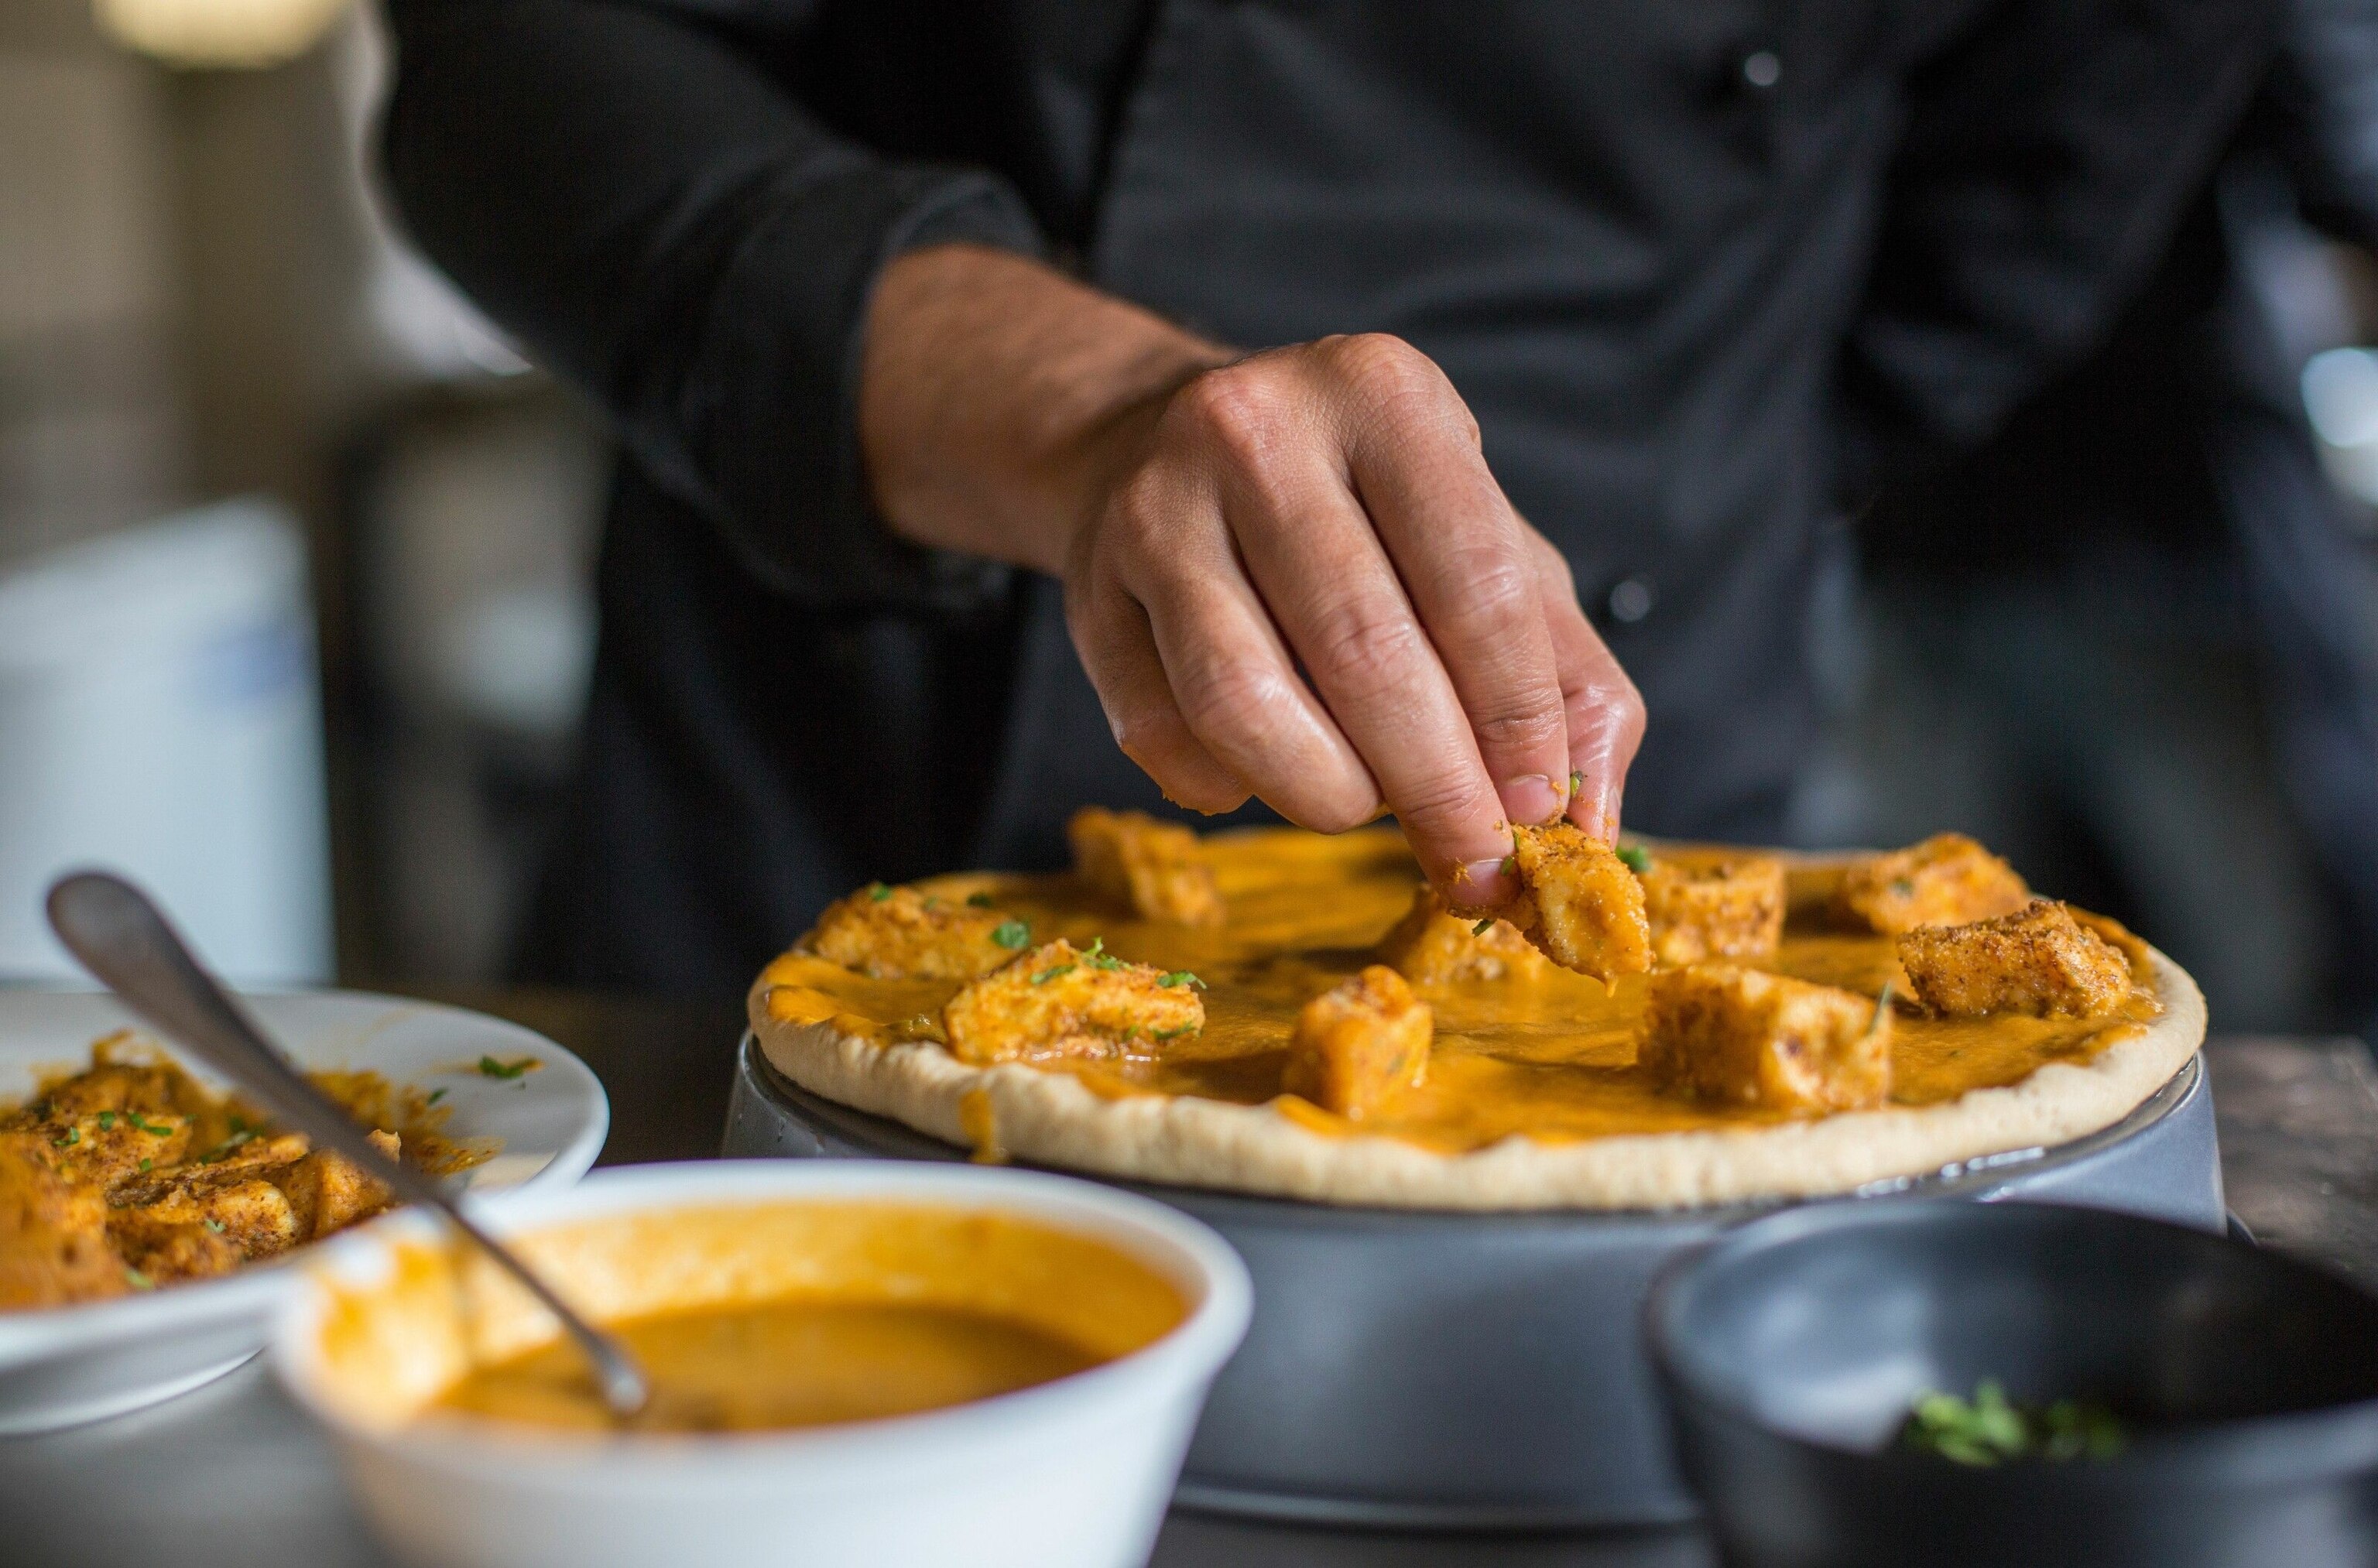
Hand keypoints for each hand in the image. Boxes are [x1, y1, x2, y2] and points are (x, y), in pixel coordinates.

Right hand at [862, 247, 1642, 903]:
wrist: (1167, 447)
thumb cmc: (1366, 517)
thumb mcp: (1485, 547)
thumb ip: (1565, 677)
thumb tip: (1588, 824)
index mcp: (1385, 394)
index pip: (1476, 581)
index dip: (1516, 719)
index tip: (1540, 813)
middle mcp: (1257, 428)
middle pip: (1362, 651)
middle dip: (1435, 786)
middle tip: (1471, 863)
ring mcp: (1155, 507)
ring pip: (1244, 703)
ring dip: (1327, 795)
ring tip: (1366, 808)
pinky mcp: (1088, 590)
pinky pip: (1161, 736)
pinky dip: (1231, 787)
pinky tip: (1269, 769)